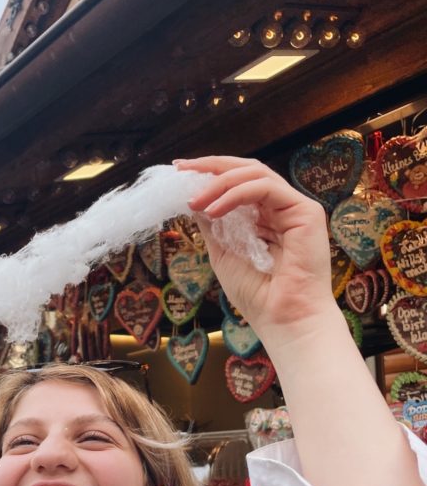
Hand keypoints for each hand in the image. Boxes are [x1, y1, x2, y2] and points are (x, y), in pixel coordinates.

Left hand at [178, 156, 335, 341]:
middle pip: (247, 170)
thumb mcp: (223, 254)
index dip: (210, 174)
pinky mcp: (305, 211)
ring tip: (195, 200)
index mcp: (265, 217)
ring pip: (255, 174)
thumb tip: (193, 199)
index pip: (238, 184)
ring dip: (219, 183)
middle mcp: (281, 208)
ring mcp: (295, 207)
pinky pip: (265, 188)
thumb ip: (212, 225)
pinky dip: (236, 194)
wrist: (283, 319)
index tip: (180, 172)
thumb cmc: (257, 296)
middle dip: (212, 166)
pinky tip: (213, 210)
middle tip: (183, 169)